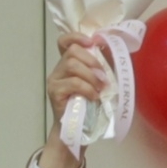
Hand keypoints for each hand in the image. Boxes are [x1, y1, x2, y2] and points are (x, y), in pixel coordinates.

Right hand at [38, 33, 119, 167]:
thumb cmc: (91, 105)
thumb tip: (112, 47)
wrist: (80, 130)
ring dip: (91, 76)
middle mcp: (59, 68)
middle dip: (92, 61)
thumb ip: (102, 65)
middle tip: (103, 76)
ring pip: (72, 64)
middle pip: (72, 51)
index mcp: (69, 63)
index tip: (92, 43)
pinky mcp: (54, 92)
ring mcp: (55, 80)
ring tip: (100, 89)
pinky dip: (87, 88)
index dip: (77, 37)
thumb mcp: (99, 81)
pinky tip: (93, 97)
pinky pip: (73, 82)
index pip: (65, 41)